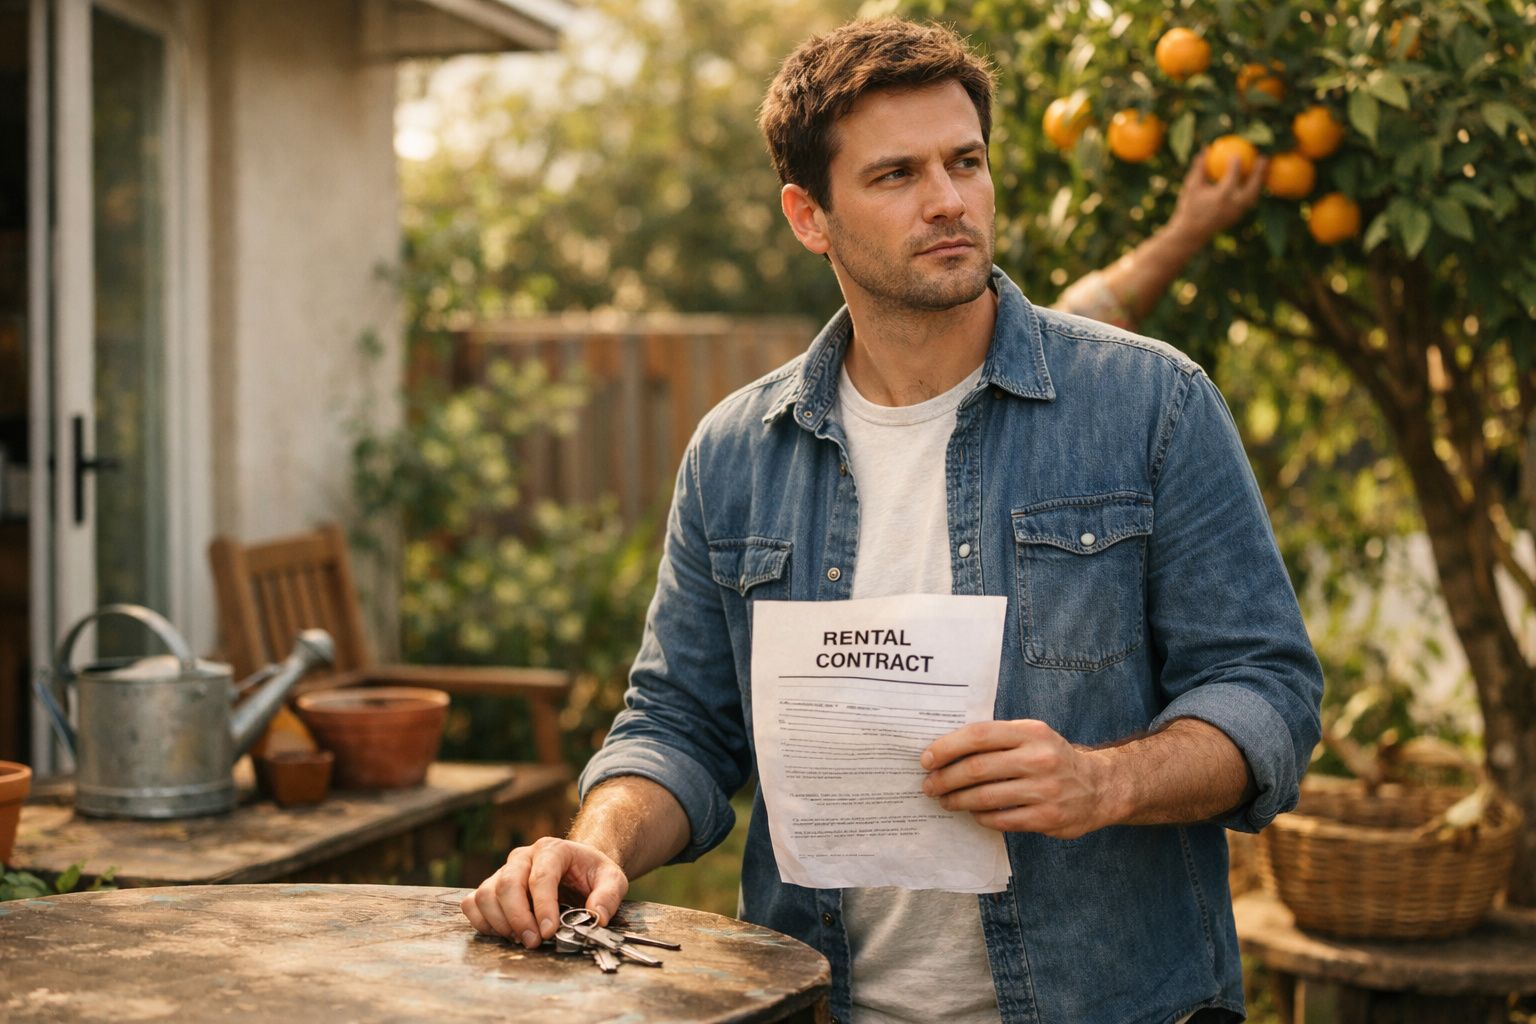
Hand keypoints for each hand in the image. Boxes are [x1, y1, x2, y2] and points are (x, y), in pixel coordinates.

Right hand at [460, 836, 628, 947]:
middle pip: (507, 884)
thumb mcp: (612, 879)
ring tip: (522, 939)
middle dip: (518, 918)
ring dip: (499, 922)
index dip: (543, 906)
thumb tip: (596, 917)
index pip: (541, 876)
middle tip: (534, 942)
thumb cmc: (592, 873)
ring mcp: (504, 870)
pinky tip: (503, 932)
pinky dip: (481, 921)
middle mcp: (523, 857)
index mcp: (552, 849)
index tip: (550, 932)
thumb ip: (608, 896)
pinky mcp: (492, 886)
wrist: (578, 867)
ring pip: (486, 894)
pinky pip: (473, 902)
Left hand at [920, 719, 1119, 838]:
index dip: (947, 747)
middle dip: (945, 779)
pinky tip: (973, 813)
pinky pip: (1000, 820)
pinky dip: (981, 817)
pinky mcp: (1047, 818)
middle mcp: (1038, 759)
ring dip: (957, 800)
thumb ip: (996, 738)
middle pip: (977, 769)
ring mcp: (1044, 790)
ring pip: (985, 797)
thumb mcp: (1031, 736)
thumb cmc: (1052, 758)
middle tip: (929, 785)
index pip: (978, 735)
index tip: (926, 759)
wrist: (1099, 787)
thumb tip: (944, 749)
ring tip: (945, 801)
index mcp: (1030, 732)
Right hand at [1166, 148, 1267, 249]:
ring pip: (1254, 195)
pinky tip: (1255, 179)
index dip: (1236, 163)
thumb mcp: (1191, 187)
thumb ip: (1200, 167)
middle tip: (1263, 157)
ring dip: (1260, 181)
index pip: (1233, 176)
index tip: (1237, 153)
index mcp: (1221, 196)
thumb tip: (1205, 148)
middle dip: (1259, 172)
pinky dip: (1254, 190)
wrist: (1191, 234)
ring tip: (1264, 167)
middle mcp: (1232, 205)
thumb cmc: (1188, 207)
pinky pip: (1250, 200)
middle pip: (1252, 187)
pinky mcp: (1238, 216)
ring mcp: (1237, 212)